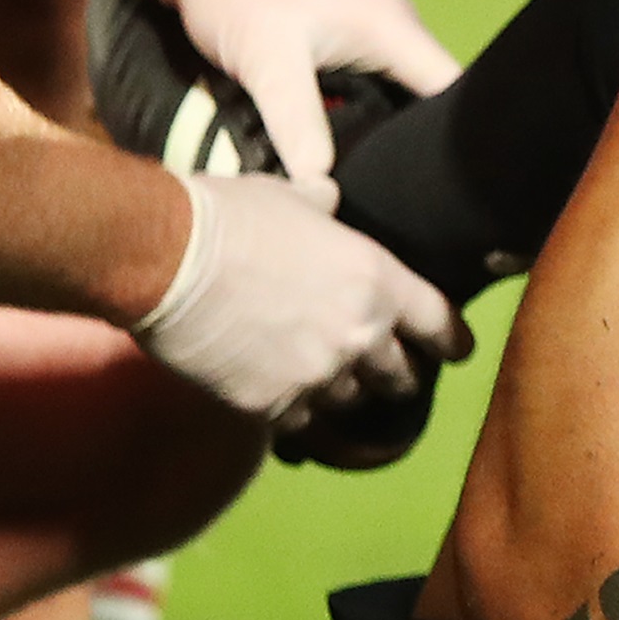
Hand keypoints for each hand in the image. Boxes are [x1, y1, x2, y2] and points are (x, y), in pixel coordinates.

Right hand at [133, 174, 473, 429]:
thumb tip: (328, 195)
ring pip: (351, 402)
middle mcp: (360, 336)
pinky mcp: (274, 408)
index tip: (456, 351)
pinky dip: (298, 414)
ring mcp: (318, 377)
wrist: (162, 258)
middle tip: (390, 373)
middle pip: (401, 376)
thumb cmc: (227, 215)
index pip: (440, 324)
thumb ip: (321, 206)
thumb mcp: (288, 196)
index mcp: (378, 280)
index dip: (452, 340)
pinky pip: (302, 423)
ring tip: (329, 384)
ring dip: (345, 394)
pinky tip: (285, 402)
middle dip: (398, 375)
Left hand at [137, 0, 460, 203]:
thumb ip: (298, 126)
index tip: (445, 187)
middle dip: (426, 143)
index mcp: (394, 27)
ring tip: (383, 178)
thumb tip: (321, 188)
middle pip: (435, 96)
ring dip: (396, 129)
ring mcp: (375, 27)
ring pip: (406, 91)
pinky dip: (373, 112)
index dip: (459, 140)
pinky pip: (380, 82)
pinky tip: (353, 142)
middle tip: (408, 194)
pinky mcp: (351, 34)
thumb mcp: (266, 64)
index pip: (456, 91)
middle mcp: (397, 25)